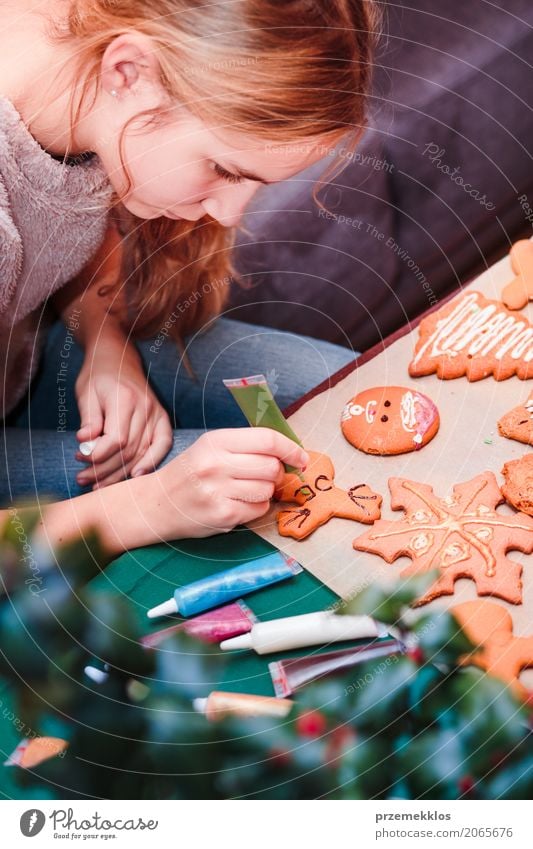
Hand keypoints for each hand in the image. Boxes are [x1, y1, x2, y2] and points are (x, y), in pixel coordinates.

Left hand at [75, 337, 172, 488]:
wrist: (118, 359)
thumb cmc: (97, 376)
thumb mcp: (86, 393)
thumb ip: (88, 419)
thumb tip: (86, 443)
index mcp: (124, 399)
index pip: (116, 439)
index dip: (99, 455)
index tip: (80, 459)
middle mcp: (145, 407)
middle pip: (128, 450)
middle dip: (104, 469)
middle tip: (82, 478)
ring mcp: (156, 413)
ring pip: (141, 452)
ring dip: (120, 472)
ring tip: (97, 483)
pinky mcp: (162, 418)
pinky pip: (162, 445)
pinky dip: (152, 462)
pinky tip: (136, 476)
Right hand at [138, 428, 309, 539]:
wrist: (157, 504)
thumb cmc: (191, 473)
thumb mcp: (212, 448)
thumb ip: (247, 446)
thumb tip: (291, 452)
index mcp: (217, 441)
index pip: (267, 440)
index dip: (291, 448)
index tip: (301, 457)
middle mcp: (216, 464)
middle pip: (272, 467)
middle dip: (277, 473)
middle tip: (266, 476)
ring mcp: (218, 491)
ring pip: (267, 489)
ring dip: (265, 491)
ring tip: (246, 490)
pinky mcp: (222, 515)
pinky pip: (259, 509)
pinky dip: (256, 507)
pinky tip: (239, 503)